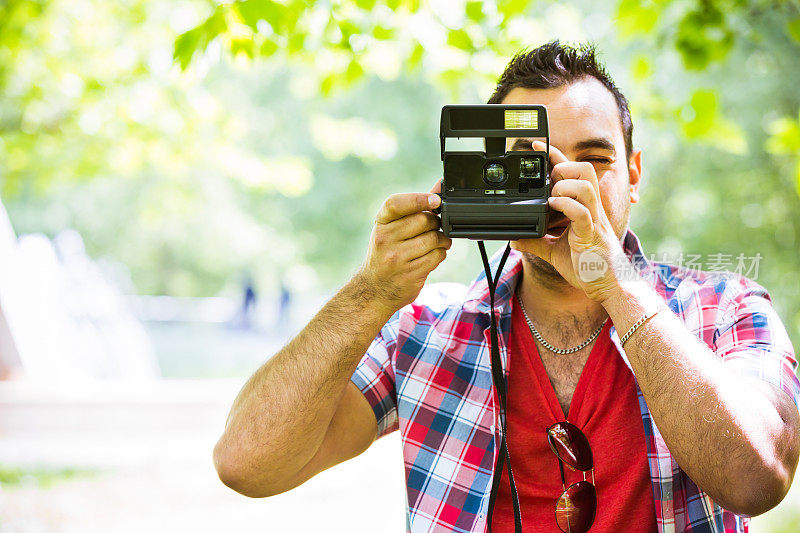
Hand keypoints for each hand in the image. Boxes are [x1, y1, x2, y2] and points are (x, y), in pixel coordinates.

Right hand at [356, 180, 451, 313]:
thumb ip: (414, 208)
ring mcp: (397, 258)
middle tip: (435, 227)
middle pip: (423, 220)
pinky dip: (440, 254)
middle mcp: (385, 239)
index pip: (396, 204)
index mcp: (381, 223)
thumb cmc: (386, 254)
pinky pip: (437, 256)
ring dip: (442, 240)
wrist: (374, 289)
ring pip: (433, 239)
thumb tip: (438, 187)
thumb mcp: (392, 229)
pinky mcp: (410, 274)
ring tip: (437, 242)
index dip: (418, 199)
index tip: (435, 200)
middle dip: (436, 222)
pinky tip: (432, 255)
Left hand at [514, 141, 628, 301]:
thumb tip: (515, 239)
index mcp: (584, 208)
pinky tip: (554, 207)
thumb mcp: (554, 252)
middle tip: (549, 178)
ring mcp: (593, 221)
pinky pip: (582, 212)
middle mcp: (591, 209)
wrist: (607, 286)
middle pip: (585, 169)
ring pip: (585, 185)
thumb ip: (536, 243)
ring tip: (552, 195)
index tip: (536, 145)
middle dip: (564, 165)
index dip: (556, 156)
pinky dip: (567, 205)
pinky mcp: (591, 235)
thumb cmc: (588, 267)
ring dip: (564, 184)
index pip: (573, 174)